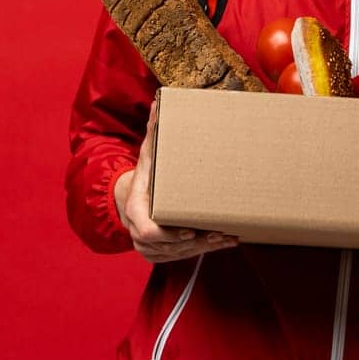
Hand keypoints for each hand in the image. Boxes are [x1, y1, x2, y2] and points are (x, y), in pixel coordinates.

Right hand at [113, 104, 239, 262]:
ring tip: (228, 237)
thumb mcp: (147, 153)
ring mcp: (148, 248)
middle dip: (198, 241)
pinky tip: (224, 242)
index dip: (169, 234)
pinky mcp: (160, 254)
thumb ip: (154, 131)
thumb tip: (159, 101)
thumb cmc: (145, 175)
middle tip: (221, 233)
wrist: (130, 199)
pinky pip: (183, 258)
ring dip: (205, 247)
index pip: (149, 231)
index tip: (190, 229)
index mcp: (136, 210)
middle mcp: (138, 233)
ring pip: (180, 254)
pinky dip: (204, 251)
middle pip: (171, 245)